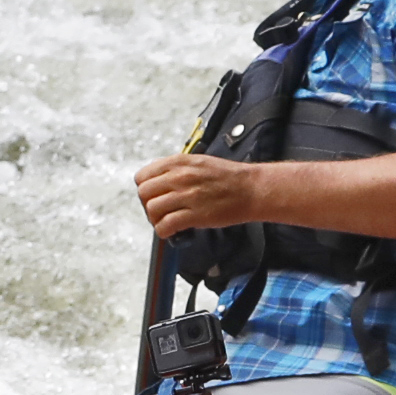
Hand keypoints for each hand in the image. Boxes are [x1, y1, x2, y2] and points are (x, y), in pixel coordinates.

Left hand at [133, 150, 267, 238]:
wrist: (253, 189)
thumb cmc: (228, 178)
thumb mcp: (198, 163)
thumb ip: (176, 170)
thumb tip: (158, 184)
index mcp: (179, 162)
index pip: (142, 176)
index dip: (146, 189)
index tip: (155, 197)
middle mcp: (180, 176)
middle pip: (143, 193)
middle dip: (148, 205)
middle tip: (161, 212)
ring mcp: (188, 195)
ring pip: (152, 209)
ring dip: (156, 219)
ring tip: (168, 222)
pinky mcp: (195, 214)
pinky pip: (166, 225)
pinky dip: (164, 231)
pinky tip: (173, 232)